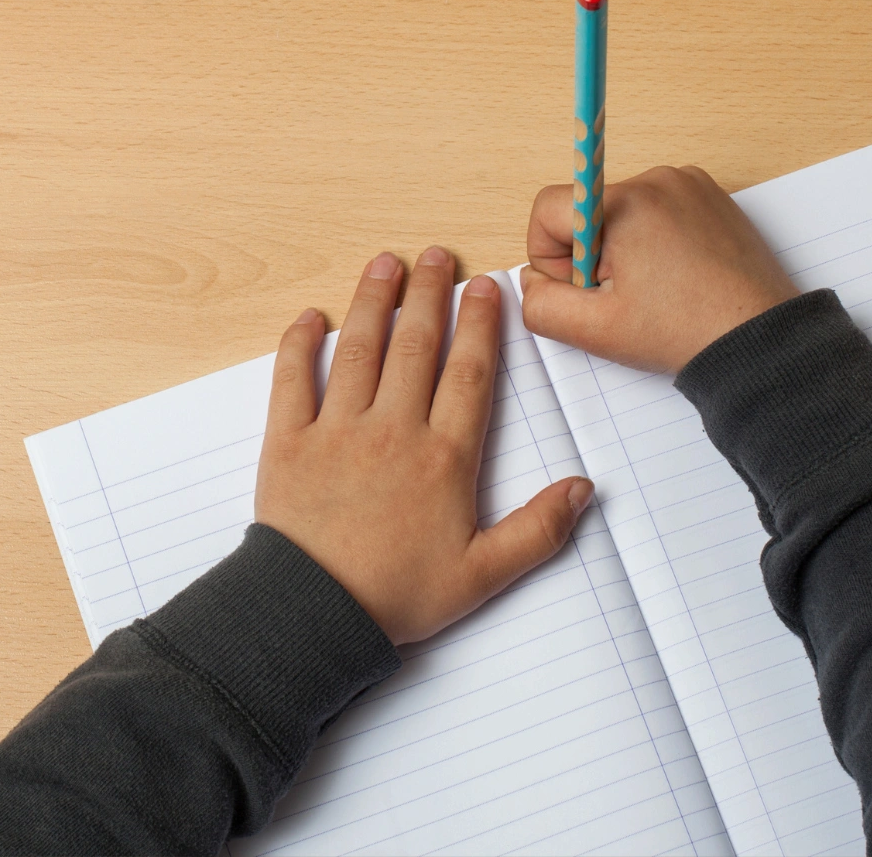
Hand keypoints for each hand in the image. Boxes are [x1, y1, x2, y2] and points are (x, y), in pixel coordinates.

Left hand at [256, 248, 593, 644]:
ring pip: (360, 350)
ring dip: (373, 302)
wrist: (316, 614)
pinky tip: (310, 318)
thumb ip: (538, 530)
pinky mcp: (288, 443)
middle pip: (417, 346)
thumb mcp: (483, 575)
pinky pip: (292, 380)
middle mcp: (393, 431)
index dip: (481, 325)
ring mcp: (337, 432)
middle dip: (429, 295)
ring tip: (384, 264)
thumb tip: (584, 489)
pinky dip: (299, 345)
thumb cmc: (397, 596)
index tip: (486, 287)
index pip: (470, 374)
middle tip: (436, 257)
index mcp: (444, 459)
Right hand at [522, 165, 799, 373]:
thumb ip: (542, 304)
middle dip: (592, 254)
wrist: (759, 339)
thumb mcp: (596, 330)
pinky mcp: (709, 194)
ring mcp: (688, 183)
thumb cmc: (687, 332)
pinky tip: (676, 274)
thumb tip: (532, 281)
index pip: (548, 208)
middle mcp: (657, 179)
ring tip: (657, 288)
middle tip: (627, 296)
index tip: (586, 286)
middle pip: (585, 210)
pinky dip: (654, 239)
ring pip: (620, 211)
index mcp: (625, 203)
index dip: (552, 257)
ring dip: (623, 248)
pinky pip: (656, 209)